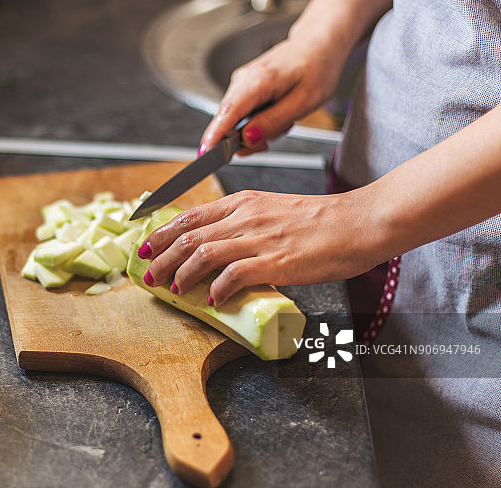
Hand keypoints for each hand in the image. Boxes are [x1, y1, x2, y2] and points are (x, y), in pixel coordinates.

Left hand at [139, 189, 385, 305]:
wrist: (359, 222)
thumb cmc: (321, 221)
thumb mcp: (273, 211)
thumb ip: (245, 224)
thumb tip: (221, 248)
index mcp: (242, 202)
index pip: (188, 215)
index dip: (160, 233)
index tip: (144, 246)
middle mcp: (244, 216)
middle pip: (187, 235)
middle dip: (160, 257)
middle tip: (148, 275)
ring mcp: (258, 238)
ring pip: (201, 254)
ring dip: (181, 274)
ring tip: (174, 289)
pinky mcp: (274, 261)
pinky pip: (232, 276)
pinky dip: (216, 290)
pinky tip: (212, 301)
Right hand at [199, 36, 347, 154]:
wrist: (318, 45)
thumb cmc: (316, 68)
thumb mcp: (303, 102)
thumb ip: (273, 122)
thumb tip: (248, 138)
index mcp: (258, 80)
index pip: (228, 112)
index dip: (215, 135)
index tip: (205, 153)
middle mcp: (243, 80)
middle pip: (228, 121)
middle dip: (246, 139)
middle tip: (273, 137)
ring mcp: (241, 83)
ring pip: (235, 120)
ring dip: (255, 130)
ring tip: (282, 119)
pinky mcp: (244, 87)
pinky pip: (241, 114)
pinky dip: (256, 121)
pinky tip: (275, 114)